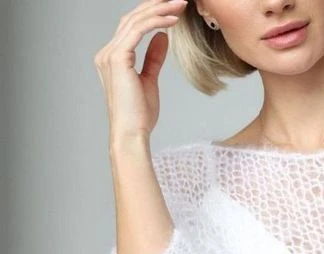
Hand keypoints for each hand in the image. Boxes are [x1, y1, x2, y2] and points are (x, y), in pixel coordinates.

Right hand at [93, 0, 188, 142]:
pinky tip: (172, 21)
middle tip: (179, 1)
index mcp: (112, 58)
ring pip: (135, 21)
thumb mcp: (150, 81)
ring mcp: (110, 55)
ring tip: (180, 6)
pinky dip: (156, 22)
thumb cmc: (139, 115)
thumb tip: (162, 37)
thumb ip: (153, 58)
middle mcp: (107, 53)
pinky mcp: (118, 59)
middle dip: (156, 6)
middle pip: (131, 18)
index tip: (172, 9)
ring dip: (159, 10)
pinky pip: (138, 31)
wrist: (132, 133)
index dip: (151, 14)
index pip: (131, 26)